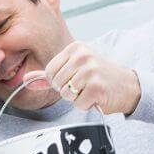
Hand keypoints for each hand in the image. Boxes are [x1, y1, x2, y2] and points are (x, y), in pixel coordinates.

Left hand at [22, 41, 140, 114]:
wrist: (127, 86)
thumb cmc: (98, 77)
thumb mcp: (74, 70)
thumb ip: (49, 75)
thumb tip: (25, 80)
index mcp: (76, 48)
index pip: (50, 71)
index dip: (58, 81)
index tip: (73, 79)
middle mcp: (83, 56)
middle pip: (57, 83)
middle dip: (67, 90)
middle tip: (84, 85)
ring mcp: (91, 71)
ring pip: (66, 94)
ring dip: (77, 98)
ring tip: (90, 90)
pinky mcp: (97, 87)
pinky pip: (78, 104)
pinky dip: (86, 104)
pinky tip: (96, 96)